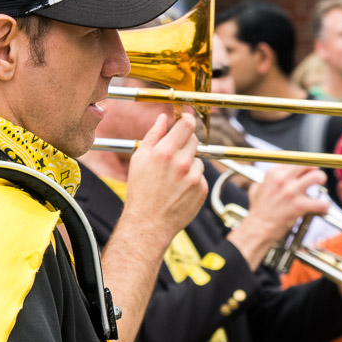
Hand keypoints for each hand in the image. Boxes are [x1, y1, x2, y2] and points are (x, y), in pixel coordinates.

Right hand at [124, 113, 207, 250]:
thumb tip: (163, 118)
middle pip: (194, 140)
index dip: (188, 118)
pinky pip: (201, 176)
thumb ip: (153, 135)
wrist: (149, 223)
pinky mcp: (202, 190)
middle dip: (185, 142)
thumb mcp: (139, 159)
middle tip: (173, 154)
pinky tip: (179, 189)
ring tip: (173, 178)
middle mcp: (182, 163)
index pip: (186, 124)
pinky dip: (193, 179)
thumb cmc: (140, 191)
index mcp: (165, 152)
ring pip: (198, 159)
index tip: (187, 117)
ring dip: (189, 163)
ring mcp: (195, 177)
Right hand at [248, 165, 328, 242]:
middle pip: (308, 164)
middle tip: (315, 178)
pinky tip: (322, 208)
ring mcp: (291, 191)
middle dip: (314, 170)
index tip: (305, 172)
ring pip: (318, 177)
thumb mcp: (258, 188)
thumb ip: (268, 179)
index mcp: (274, 172)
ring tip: (319, 188)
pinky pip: (321, 202)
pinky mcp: (299, 206)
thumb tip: (275, 176)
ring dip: (321, 182)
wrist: (257, 228)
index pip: (296, 160)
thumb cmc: (258, 210)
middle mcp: (282, 179)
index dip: (303, 166)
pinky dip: (325, 206)